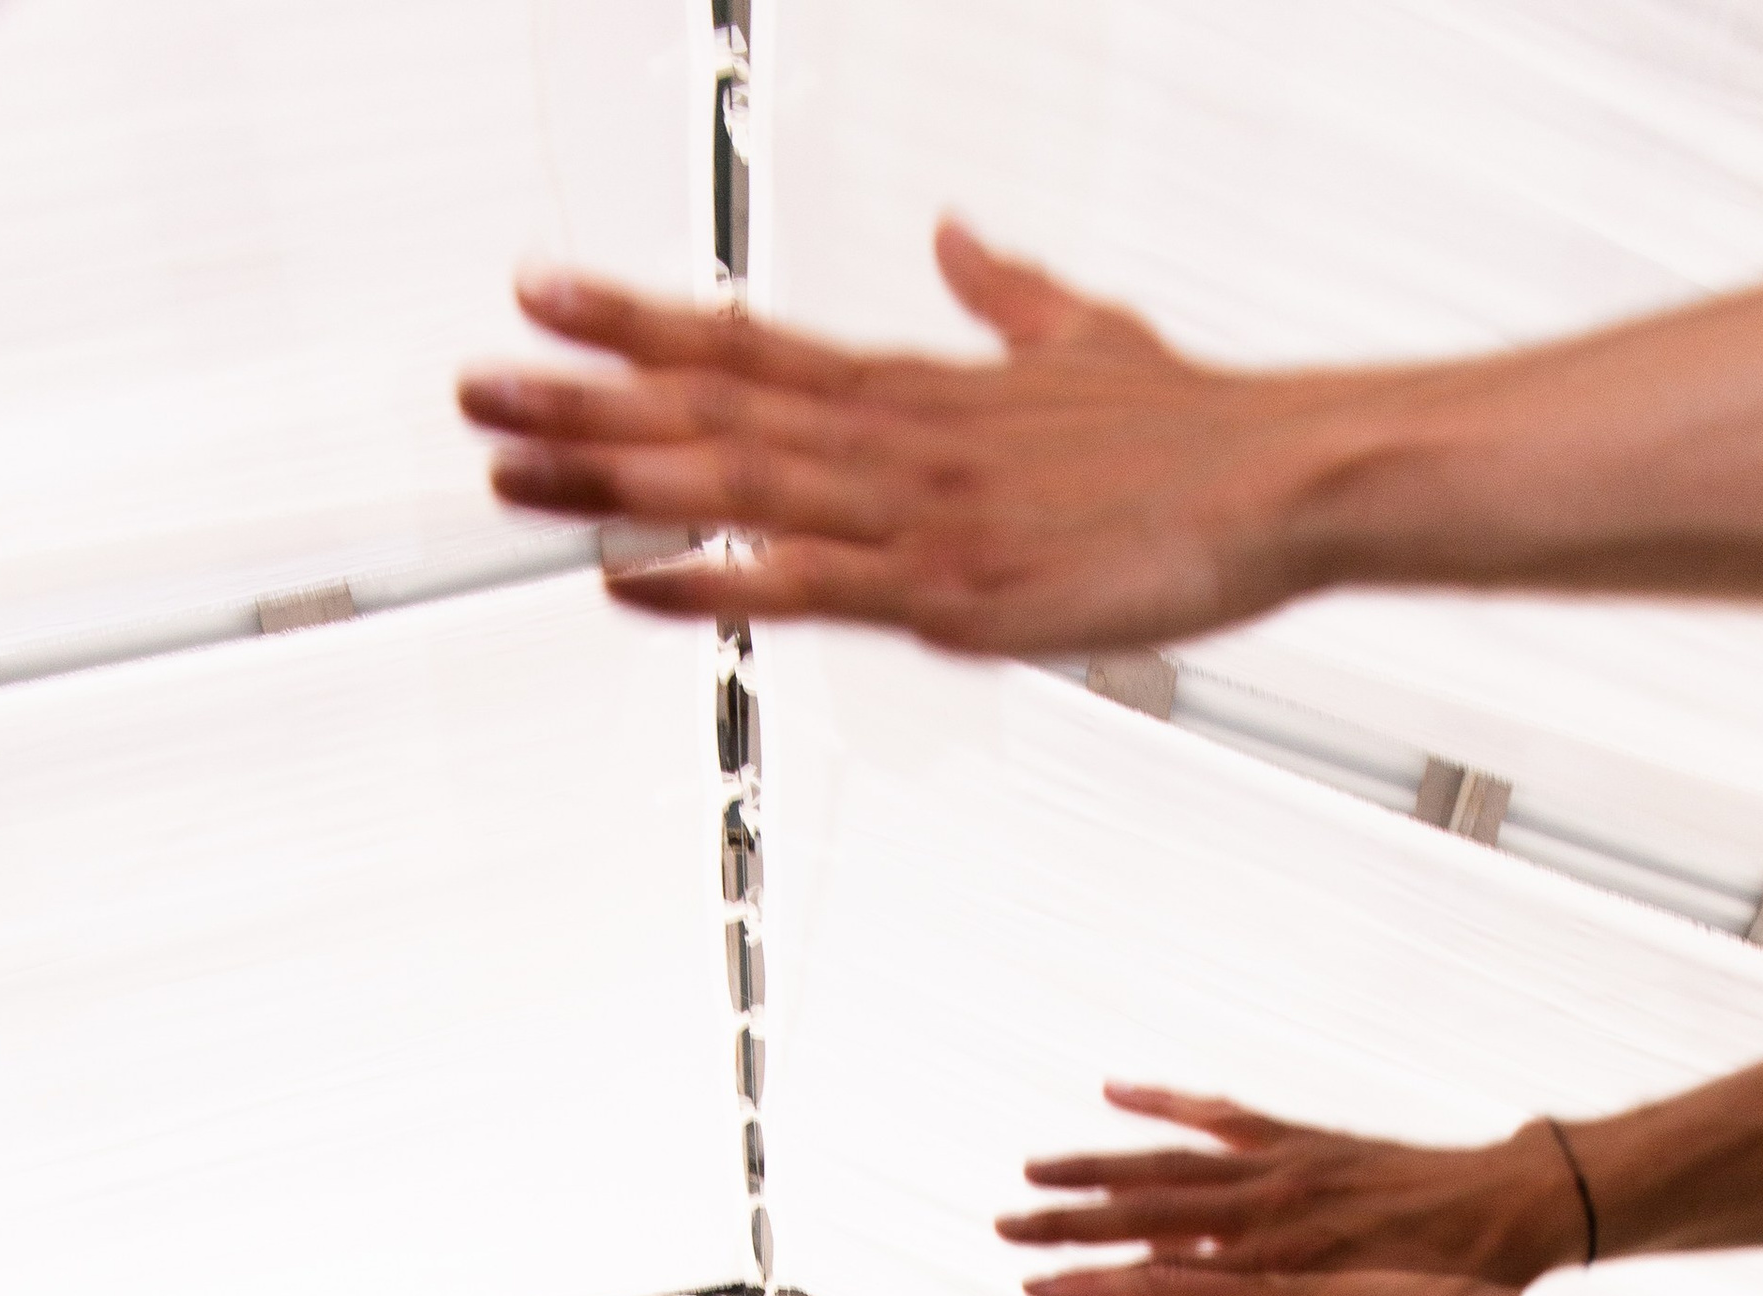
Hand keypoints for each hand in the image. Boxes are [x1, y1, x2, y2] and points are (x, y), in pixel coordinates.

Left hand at [458, 229, 1351, 655]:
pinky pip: (805, 584)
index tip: (544, 295)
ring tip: (509, 472)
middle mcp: (899, 437)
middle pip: (712, 409)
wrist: (1286, 477)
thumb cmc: (1202, 430)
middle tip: (476, 389)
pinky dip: (710, 581)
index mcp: (924, 386)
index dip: (637, 322)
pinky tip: (632, 581)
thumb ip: (1005, 295)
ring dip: (613, 481)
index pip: (749, 346)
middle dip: (583, 401)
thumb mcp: (1086, 336)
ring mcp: (919, 514)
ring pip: (734, 484)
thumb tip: (954, 238)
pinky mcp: (953, 591)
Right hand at [1011, 1091, 1581, 1295]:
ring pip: (1170, 1165)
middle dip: (1072, 1223)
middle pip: (1148, 1216)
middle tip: (1002, 1225)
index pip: (1166, 1281)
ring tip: (1033, 1171)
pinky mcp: (1301, 1141)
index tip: (1035, 1287)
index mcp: (1279, 1272)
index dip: (1096, 1286)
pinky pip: (1221, 1115)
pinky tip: (1117, 1093)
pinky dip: (1167, 1103)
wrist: (1514, 1212)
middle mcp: (1268, 1213)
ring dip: (1098, 1169)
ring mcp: (1281, 1169)